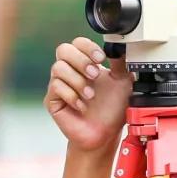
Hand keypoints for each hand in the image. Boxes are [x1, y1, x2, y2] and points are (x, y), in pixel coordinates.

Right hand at [44, 37, 132, 151]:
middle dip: (81, 61)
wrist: (105, 134)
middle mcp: (71, 71)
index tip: (101, 58)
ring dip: (78, 81)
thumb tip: (119, 46)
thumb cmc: (113, 109)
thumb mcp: (123, 83)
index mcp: (86, 63)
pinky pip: (55, 88)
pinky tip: (82, 106)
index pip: (78, 43)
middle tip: (94, 75)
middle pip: (63, 50)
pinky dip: (72, 96)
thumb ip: (121, 63)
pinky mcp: (52, 100)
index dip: (87, 46)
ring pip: (58, 68)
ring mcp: (59, 84)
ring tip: (90, 96)